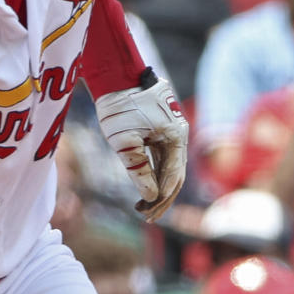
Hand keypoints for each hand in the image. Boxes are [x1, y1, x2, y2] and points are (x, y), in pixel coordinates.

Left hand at [94, 73, 188, 220]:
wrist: (115, 76)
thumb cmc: (120, 106)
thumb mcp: (125, 142)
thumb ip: (138, 170)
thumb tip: (150, 198)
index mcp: (176, 138)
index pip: (174, 177)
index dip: (162, 200)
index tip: (148, 215)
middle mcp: (178, 135)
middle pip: (175, 175)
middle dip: (162, 198)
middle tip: (147, 217)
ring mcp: (170, 132)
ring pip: (168, 167)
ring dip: (157, 187)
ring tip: (142, 207)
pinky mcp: (160, 130)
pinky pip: (162, 157)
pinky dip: (154, 173)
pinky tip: (144, 187)